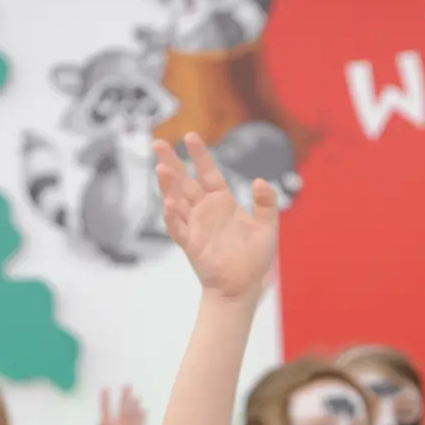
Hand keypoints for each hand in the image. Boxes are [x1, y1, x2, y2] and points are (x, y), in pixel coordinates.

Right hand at [96, 386, 144, 424]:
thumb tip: (104, 421)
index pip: (105, 409)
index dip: (104, 398)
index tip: (105, 388)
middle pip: (122, 408)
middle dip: (125, 396)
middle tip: (128, 386)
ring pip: (133, 413)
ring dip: (135, 404)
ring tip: (137, 396)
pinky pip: (141, 422)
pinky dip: (143, 415)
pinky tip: (144, 409)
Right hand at [154, 134, 277, 300]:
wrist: (242, 287)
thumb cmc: (254, 259)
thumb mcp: (267, 228)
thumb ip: (266, 204)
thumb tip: (260, 181)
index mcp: (221, 202)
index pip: (207, 172)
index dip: (199, 155)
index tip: (190, 137)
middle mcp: (204, 210)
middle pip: (184, 181)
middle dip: (171, 162)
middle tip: (158, 143)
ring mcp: (194, 226)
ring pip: (176, 200)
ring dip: (167, 186)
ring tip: (161, 168)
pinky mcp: (189, 244)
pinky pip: (177, 228)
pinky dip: (171, 217)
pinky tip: (169, 204)